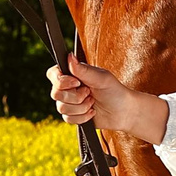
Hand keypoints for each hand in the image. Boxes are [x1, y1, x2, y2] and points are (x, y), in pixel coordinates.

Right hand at [48, 57, 167, 142]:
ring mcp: (68, 102)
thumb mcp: (101, 78)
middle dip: (76, 96)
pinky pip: (68, 119)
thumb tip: (69, 56)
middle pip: (56, 94)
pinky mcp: (72, 116)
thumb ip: (83, 70)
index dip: (62, 81)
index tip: (77, 83)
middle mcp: (67, 87)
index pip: (53, 75)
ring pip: (62, 108)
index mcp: (72, 74)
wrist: (123, 111)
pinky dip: (83, 117)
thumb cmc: (114, 90)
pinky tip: (92, 112)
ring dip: (81, 107)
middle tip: (90, 92)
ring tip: (92, 102)